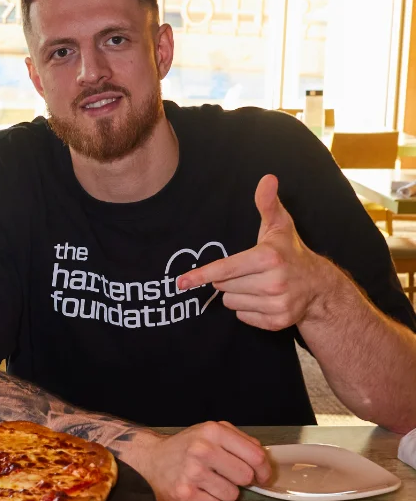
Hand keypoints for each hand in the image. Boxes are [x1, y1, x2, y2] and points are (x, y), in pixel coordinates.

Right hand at [124, 421, 270, 500]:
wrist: (149, 460)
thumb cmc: (184, 448)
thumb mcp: (209, 433)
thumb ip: (238, 440)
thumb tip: (263, 459)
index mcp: (212, 432)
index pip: (255, 456)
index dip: (264, 470)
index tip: (261, 476)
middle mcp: (201, 450)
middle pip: (246, 477)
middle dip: (240, 480)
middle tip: (225, 476)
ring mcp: (192, 473)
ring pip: (232, 495)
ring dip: (223, 492)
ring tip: (206, 482)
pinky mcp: (185, 494)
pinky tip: (197, 492)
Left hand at [177, 174, 334, 330]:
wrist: (318, 286)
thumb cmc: (290, 252)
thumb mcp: (279, 225)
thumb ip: (267, 203)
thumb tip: (267, 178)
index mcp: (268, 258)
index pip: (225, 269)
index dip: (201, 275)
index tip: (181, 282)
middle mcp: (273, 282)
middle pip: (223, 286)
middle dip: (227, 279)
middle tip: (247, 271)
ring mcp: (277, 304)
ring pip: (230, 302)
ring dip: (237, 294)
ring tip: (257, 284)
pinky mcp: (278, 322)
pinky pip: (242, 317)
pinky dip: (247, 309)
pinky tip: (264, 299)